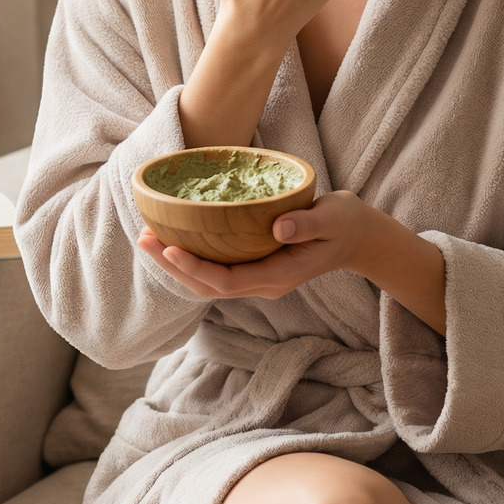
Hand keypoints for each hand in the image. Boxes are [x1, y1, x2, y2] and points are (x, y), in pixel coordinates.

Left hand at [137, 191, 447, 332]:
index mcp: (278, 276)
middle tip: (144, 239)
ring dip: (176, 263)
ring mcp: (257, 278)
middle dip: (173, 266)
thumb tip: (277, 228)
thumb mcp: (333, 218)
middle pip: (208, 285)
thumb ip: (308, 223)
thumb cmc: (345, 224)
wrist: (359, 237)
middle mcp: (263, 283)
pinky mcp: (253, 266)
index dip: (195, 267)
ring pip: (207, 280)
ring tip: (148, 238)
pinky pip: (215, 268)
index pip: (227, 281)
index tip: (170, 247)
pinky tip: (173, 236)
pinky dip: (191, 256)